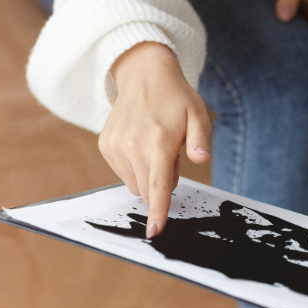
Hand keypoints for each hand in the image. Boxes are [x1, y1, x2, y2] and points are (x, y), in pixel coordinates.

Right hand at [99, 42, 212, 237]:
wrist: (144, 75)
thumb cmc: (176, 98)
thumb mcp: (198, 114)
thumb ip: (200, 140)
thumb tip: (201, 159)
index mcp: (158, 141)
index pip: (158, 186)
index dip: (159, 211)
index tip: (154, 232)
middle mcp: (132, 145)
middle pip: (147, 190)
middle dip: (162, 183)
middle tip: (171, 154)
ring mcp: (116, 146)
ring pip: (134, 184)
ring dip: (148, 175)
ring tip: (156, 146)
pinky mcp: (106, 145)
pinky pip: (122, 173)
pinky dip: (135, 167)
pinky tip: (142, 144)